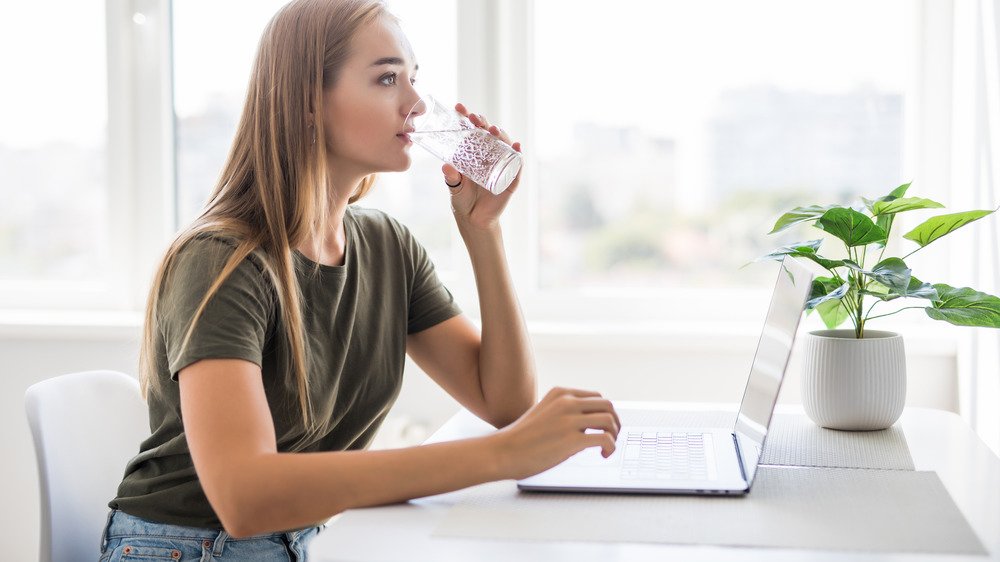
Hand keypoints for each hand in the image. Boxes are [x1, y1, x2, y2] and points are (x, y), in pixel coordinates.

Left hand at [442, 103, 522, 230]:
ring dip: (501, 135)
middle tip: (475, 118)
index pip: (472, 131)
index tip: (459, 107)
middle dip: (483, 123)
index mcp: (474, 153)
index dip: (468, 118)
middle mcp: (489, 155)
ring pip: (504, 145)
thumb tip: (446, 166)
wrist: (474, 219)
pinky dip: (518, 155)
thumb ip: (451, 177)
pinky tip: (516, 147)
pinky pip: (516, 165)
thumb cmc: (462, 199)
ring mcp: (501, 165)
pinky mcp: (510, 178)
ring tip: (494, 130)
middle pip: (489, 134)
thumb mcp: (454, 187)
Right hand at [489, 387, 620, 480]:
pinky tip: (603, 455)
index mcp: (560, 393)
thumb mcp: (544, 413)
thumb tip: (587, 426)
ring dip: (614, 435)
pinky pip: (605, 439)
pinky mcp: (573, 440)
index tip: (604, 427)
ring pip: (610, 421)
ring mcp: (570, 420)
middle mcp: (567, 402)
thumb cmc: (520, 438)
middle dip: (615, 422)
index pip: (596, 397)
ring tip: (607, 448)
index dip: (605, 412)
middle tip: (611, 437)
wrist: (502, 451)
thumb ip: (564, 413)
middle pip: (608, 405)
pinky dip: (611, 448)